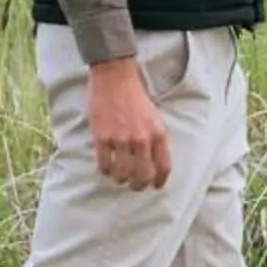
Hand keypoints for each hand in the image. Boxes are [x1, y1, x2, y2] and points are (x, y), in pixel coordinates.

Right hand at [85, 58, 172, 190]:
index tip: (155, 187)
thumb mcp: (154, 117)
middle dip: (139, 185)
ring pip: (122, 174)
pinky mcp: (102, 138)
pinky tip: (106, 167)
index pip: (164, 167)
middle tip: (134, 185)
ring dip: (120, 179)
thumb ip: (155, 139)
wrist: (115, 79)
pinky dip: (105, 170)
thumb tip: (153, 163)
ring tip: (118, 176)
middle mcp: (142, 139)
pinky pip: (104, 165)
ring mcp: (121, 139)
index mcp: (158, 134)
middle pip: (143, 176)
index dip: (159, 182)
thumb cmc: (135, 98)